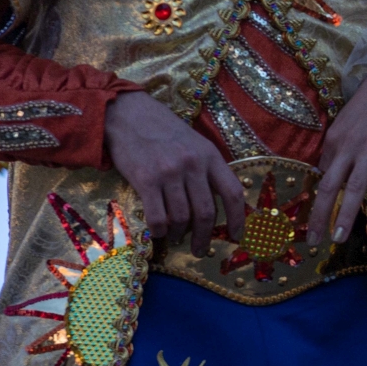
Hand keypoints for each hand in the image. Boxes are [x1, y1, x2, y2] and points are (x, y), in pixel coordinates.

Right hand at [105, 91, 245, 255]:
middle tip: (201, 250)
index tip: (235, 236)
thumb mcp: (196, 144)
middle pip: (205, 212)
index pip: (232, 193)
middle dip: (205, 237)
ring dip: (179, 234)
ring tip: (175, 237)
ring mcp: (169, 173)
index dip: (237, 219)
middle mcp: (193, 165)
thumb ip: (207, 169)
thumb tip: (217, 203)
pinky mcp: (145, 180)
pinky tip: (158, 232)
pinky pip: (157, 216)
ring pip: (181, 217)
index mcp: (211, 156)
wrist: (129, 115)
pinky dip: (159, 230)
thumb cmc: (164, 131)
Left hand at [310, 58, 366, 243]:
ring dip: (345, 217)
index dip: (316, 200)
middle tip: (315, 241)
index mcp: (334, 138)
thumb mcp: (348, 120)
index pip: (322, 174)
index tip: (311, 221)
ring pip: (354, 190)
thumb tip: (329, 171)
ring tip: (339, 238)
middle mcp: (348, 146)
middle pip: (329, 187)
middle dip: (320, 216)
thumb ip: (339, 146)